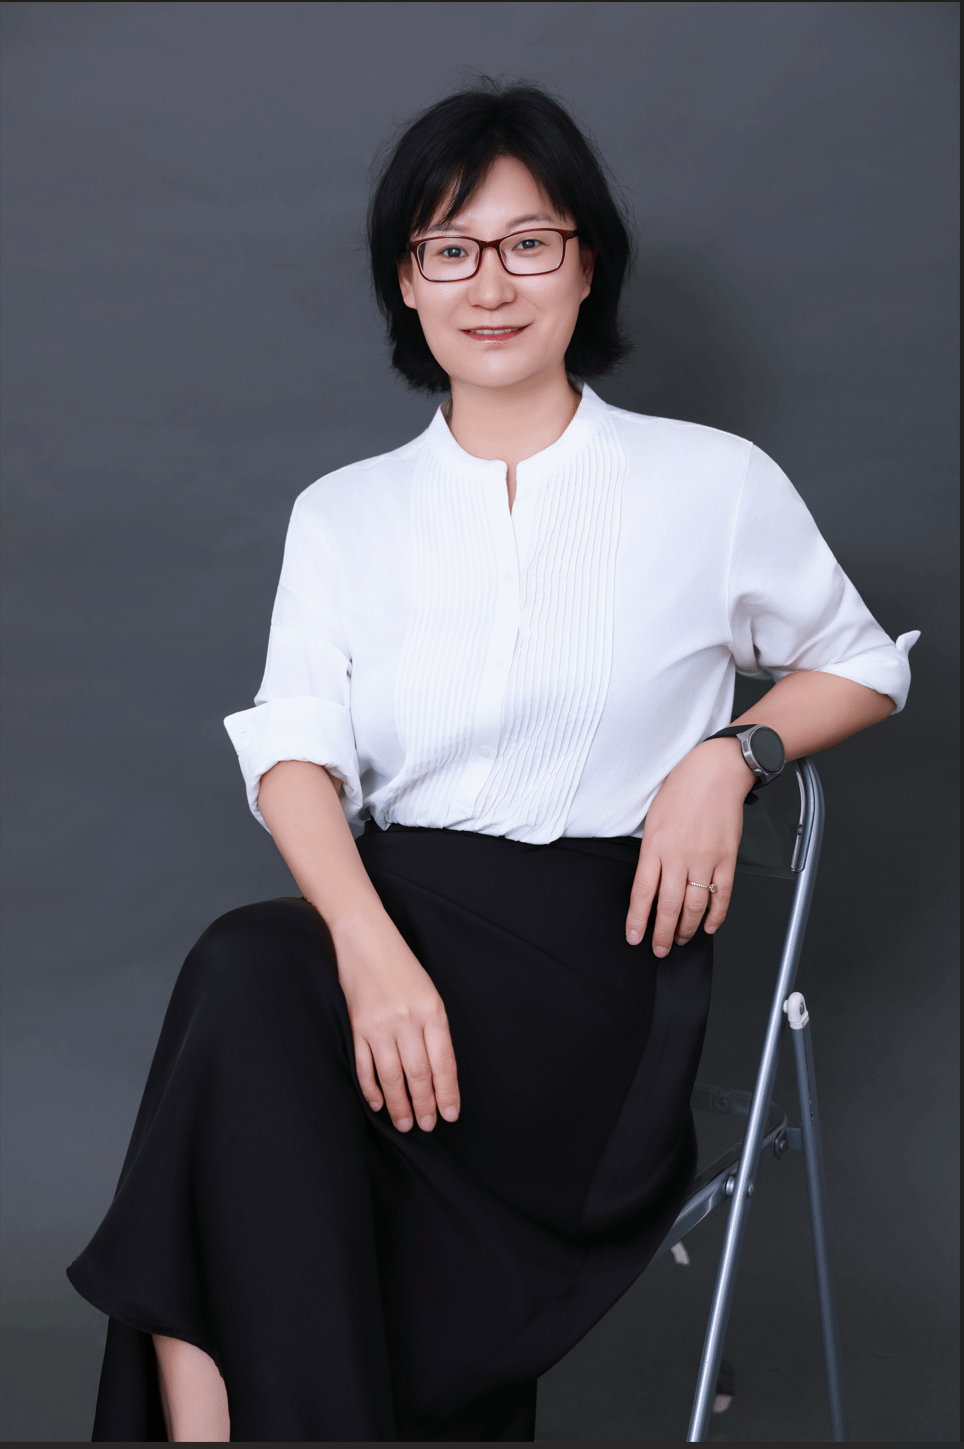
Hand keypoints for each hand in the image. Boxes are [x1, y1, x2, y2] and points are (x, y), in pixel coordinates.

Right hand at [331, 908, 460, 1133]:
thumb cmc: (401, 966)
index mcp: (432, 1010)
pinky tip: (378, 1103)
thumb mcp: (429, 993)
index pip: (443, 1062)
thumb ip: (435, 1029)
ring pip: (392, 1076)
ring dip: (399, 1105)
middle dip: (424, 1105)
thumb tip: (438, 1073)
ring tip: (406, 1123)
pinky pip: (364, 1066)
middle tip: (426, 1126)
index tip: (450, 1115)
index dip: (447, 1092)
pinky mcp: (355, 1026)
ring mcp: (378, 1024)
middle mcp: (406, 1019)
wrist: (364, 938)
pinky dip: (371, 1089)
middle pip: (418, 1074)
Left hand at [625, 740, 753, 956]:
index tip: (634, 937)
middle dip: (663, 934)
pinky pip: (722, 895)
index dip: (637, 920)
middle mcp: (679, 856)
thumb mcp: (653, 819)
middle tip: (659, 949)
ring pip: (695, 906)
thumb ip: (651, 852)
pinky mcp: (727, 858)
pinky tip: (708, 926)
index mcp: (655, 845)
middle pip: (668, 906)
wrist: (715, 772)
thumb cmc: (681, 790)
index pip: (642, 892)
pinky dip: (716, 915)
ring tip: (681, 939)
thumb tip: (649, 884)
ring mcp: (705, 858)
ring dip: (687, 929)